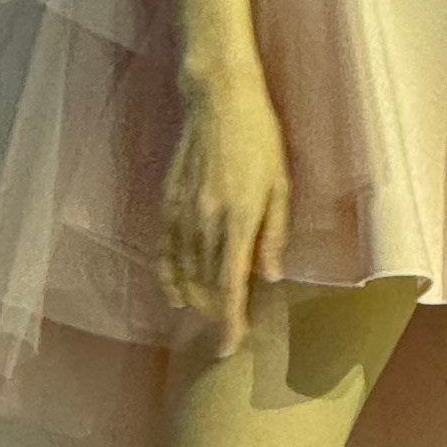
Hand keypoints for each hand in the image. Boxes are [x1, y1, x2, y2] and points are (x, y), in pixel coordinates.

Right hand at [158, 65, 289, 357]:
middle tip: (227, 333)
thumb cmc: (260, 137)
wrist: (219, 98)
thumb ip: (275, 234)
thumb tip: (271, 277)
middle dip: (214, 315)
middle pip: (204, 285)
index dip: (230, 322)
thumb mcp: (282, 184)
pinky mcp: (168, 199)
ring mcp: (182, 210)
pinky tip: (174, 291)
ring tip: (206, 317)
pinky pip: (164, 248)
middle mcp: (205, 220)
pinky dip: (168, 275)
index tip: (230, 347)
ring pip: (182, 272)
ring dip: (194, 299)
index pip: (231, 286)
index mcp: (238, 219)